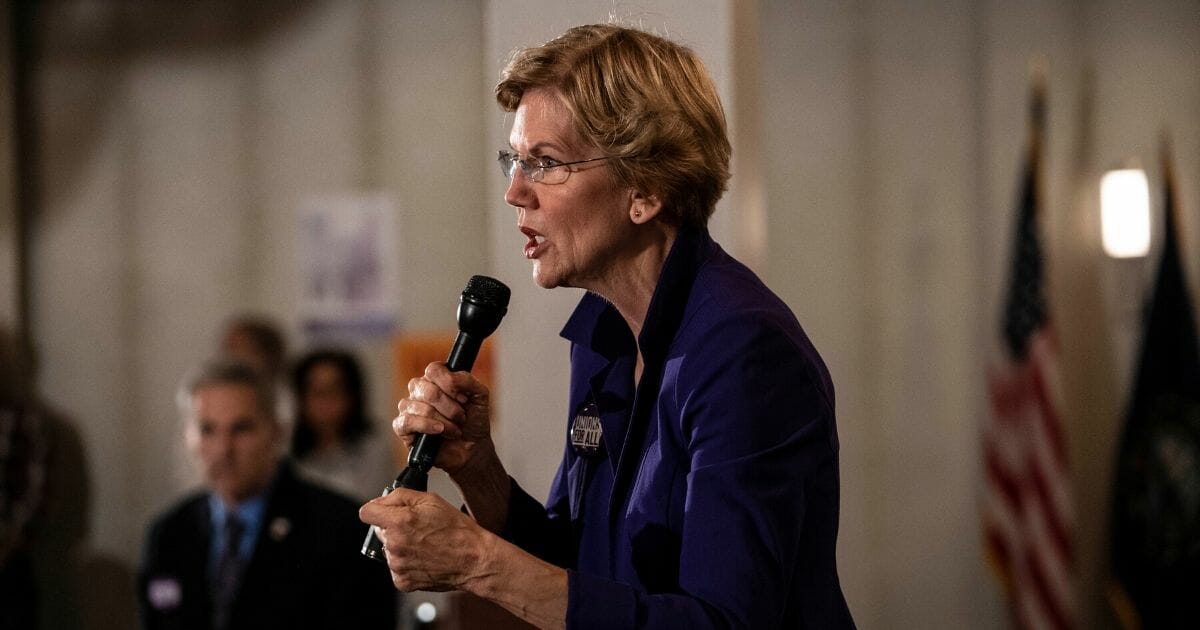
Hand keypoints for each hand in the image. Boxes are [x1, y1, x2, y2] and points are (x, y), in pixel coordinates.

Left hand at [358, 487, 488, 591]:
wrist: (474, 560)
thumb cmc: (457, 530)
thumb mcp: (431, 499)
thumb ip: (400, 496)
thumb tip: (381, 500)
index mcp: (399, 522)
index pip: (366, 513)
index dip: (377, 509)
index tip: (385, 512)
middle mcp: (394, 545)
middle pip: (379, 531)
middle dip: (394, 527)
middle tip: (418, 529)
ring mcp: (397, 565)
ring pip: (389, 550)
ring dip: (401, 546)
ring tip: (425, 545)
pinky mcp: (402, 581)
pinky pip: (396, 567)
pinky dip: (407, 563)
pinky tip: (424, 558)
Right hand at [394, 362, 494, 476]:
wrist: (472, 448)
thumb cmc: (473, 421)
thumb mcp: (479, 395)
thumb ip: (467, 380)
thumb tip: (450, 377)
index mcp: (435, 379)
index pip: (433, 370)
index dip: (450, 384)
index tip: (463, 398)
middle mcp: (419, 390)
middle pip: (428, 390)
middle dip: (450, 408)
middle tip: (461, 417)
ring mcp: (409, 408)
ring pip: (420, 407)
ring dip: (444, 421)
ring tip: (453, 429)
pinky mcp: (402, 427)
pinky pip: (406, 421)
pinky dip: (426, 426)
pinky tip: (438, 431)